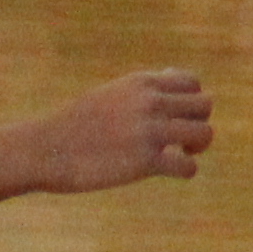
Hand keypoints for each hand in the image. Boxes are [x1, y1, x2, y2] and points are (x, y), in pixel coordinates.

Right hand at [31, 67, 216, 191]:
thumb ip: (144, 90)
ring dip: (197, 147)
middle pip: (205, 105)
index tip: (174, 118)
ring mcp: (149, 131)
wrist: (46, 149)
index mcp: (142, 82)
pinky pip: (188, 166)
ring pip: (205, 133)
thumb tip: (171, 80)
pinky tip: (169, 172)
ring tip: (180, 154)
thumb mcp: (113, 94)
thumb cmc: (78, 124)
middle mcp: (150, 102)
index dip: (190, 102)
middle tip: (180, 139)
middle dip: (198, 122)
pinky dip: (185, 171)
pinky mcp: (144, 161)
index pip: (193, 83)